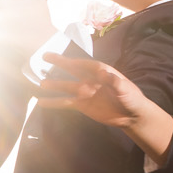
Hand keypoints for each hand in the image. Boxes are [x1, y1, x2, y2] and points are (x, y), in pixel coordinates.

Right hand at [35, 57, 153, 127]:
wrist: (131, 116)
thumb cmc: (131, 98)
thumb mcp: (126, 89)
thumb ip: (115, 82)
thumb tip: (103, 74)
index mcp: (103, 72)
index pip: (88, 65)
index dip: (78, 62)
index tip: (68, 61)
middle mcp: (91, 80)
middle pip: (73, 70)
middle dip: (60, 63)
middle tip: (45, 56)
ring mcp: (85, 92)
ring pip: (67, 87)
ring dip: (54, 85)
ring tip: (41, 83)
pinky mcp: (81, 105)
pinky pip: (66, 103)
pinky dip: (54, 102)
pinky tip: (41, 102)